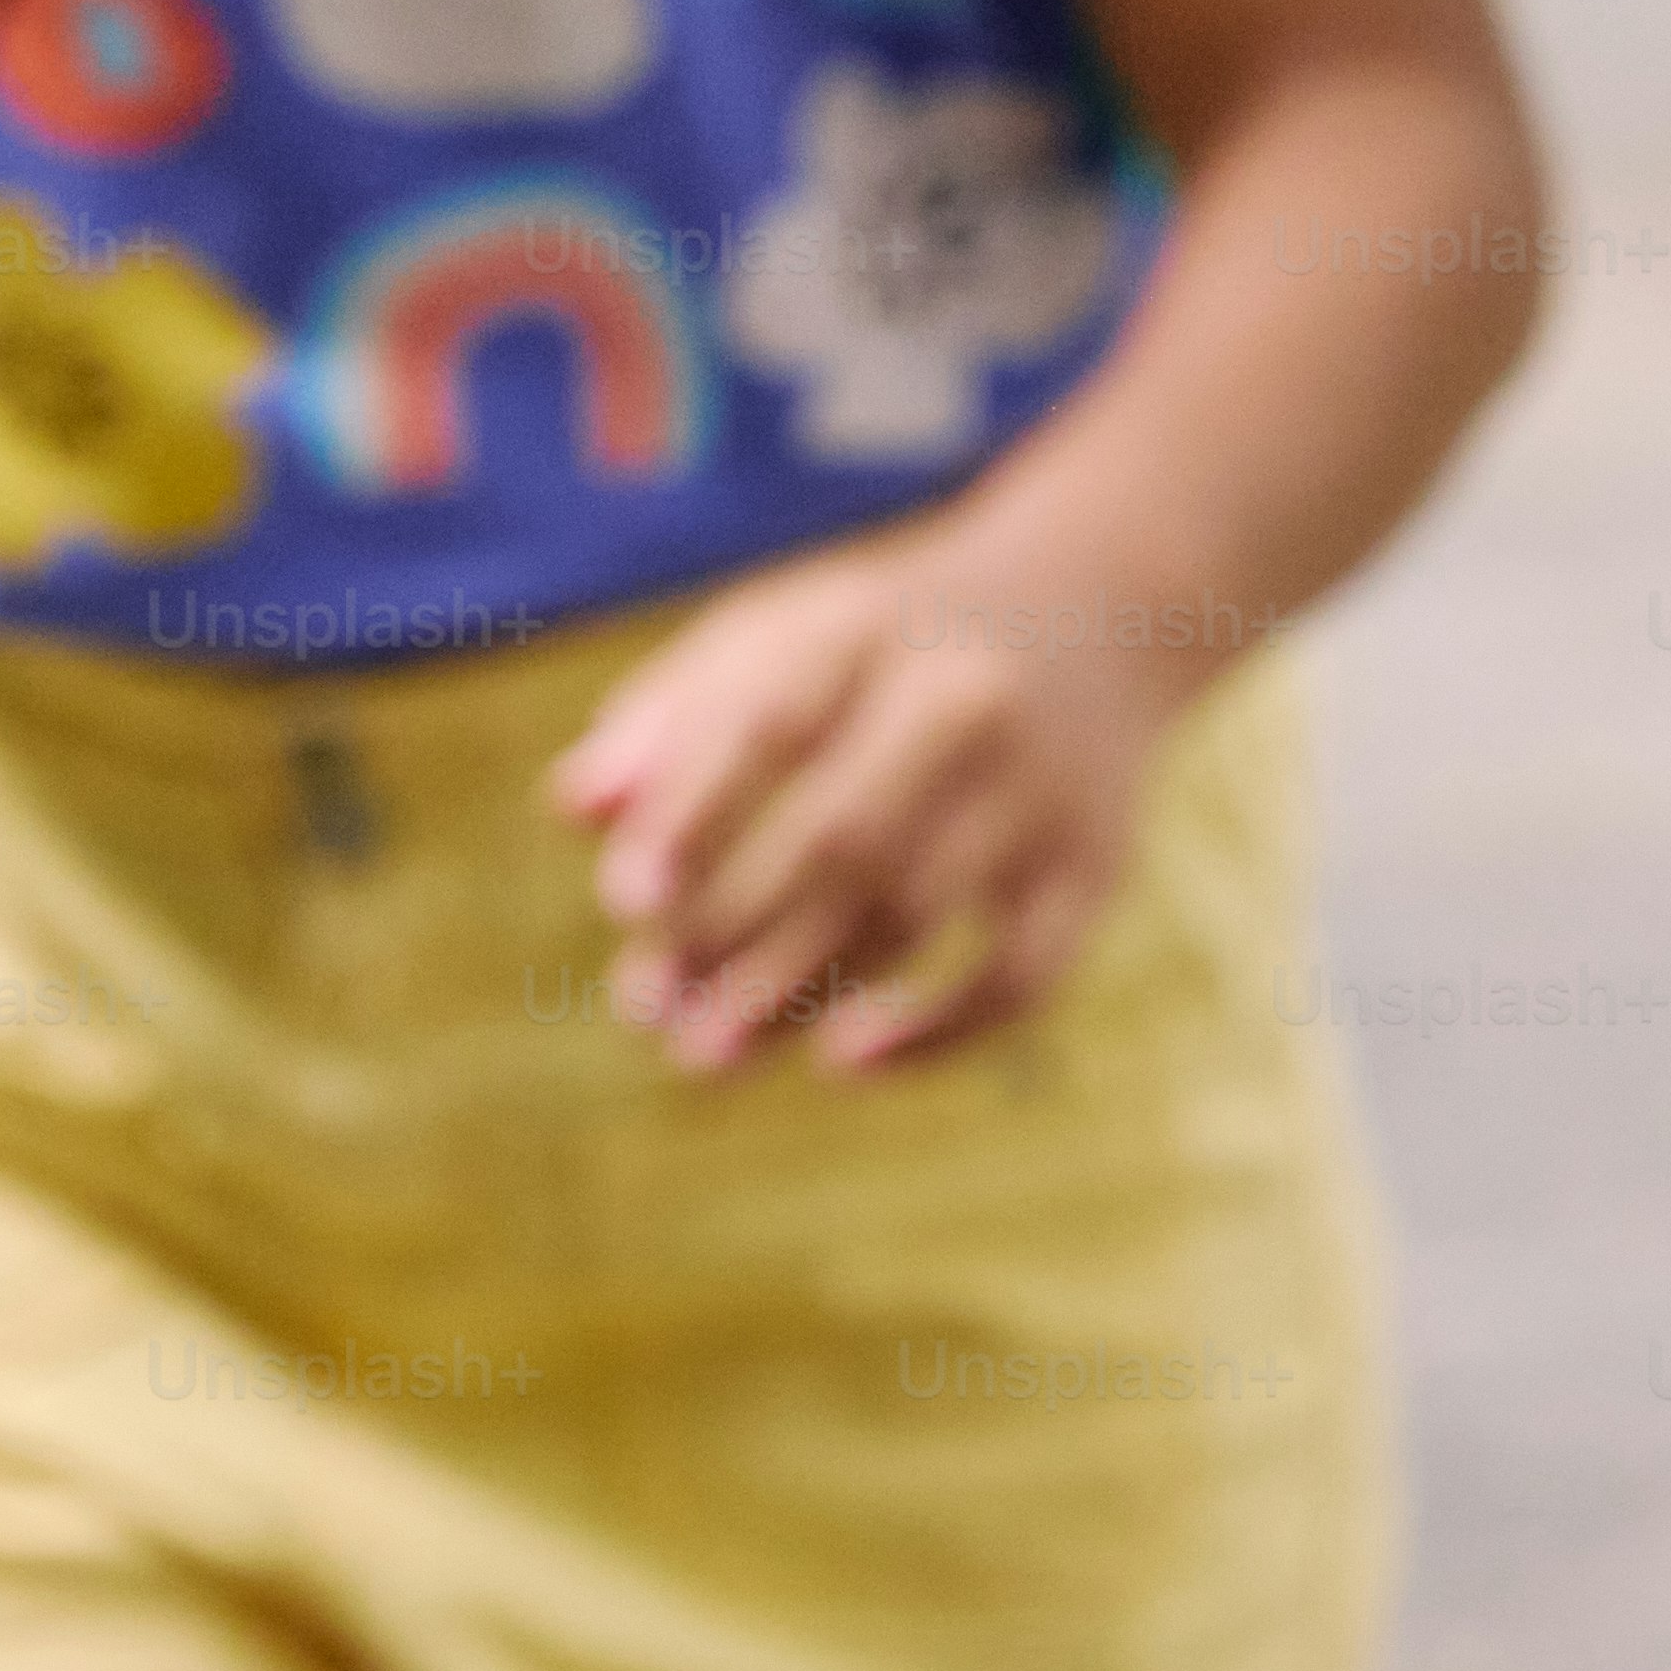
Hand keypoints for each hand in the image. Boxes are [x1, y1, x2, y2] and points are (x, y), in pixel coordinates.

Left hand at [544, 521, 1220, 1077]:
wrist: (1095, 609)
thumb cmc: (884, 642)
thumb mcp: (779, 637)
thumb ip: (671, 716)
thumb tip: (575, 811)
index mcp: (864, 626)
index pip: (769, 719)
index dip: (694, 812)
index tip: (625, 902)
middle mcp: (964, 698)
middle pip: (844, 835)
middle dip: (736, 933)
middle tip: (647, 1009)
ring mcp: (1040, 788)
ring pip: (915, 912)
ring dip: (804, 994)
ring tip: (704, 1052)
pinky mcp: (1096, 867)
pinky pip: (1023, 972)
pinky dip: (937, 1030)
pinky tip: (843, 1061)